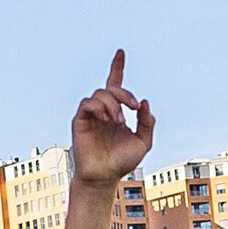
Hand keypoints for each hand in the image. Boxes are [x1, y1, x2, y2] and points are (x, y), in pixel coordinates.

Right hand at [67, 50, 155, 188]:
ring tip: (119, 121)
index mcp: (117, 112)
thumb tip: (143, 102)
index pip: (115, 85)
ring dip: (113, 104)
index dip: (117, 67)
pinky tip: (107, 119)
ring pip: (100, 94)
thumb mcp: (143, 141)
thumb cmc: (122, 161)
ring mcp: (91, 114)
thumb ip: (147, 122)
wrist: (105, 176)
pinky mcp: (80, 120)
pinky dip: (99, 107)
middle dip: (124, 93)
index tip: (121, 52)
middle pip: (111, 88)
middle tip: (133, 108)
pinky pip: (88, 103)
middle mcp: (103, 110)